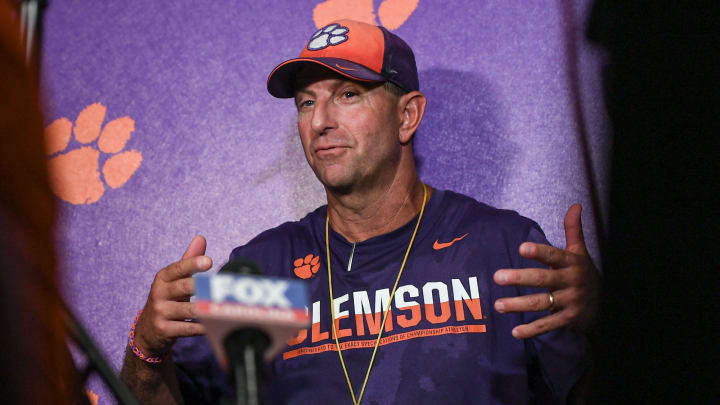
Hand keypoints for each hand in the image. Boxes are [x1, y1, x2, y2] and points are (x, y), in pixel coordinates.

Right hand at [133, 235, 212, 355]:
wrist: (147, 332)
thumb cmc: (167, 300)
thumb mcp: (173, 281)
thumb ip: (188, 261)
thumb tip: (201, 237)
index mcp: (163, 278)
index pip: (178, 268)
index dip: (193, 264)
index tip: (209, 261)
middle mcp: (159, 293)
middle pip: (184, 287)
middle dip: (202, 287)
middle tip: (221, 286)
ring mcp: (161, 313)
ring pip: (189, 310)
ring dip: (207, 309)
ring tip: (225, 306)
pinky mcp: (164, 330)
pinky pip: (189, 328)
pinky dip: (204, 327)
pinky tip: (216, 324)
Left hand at [493, 204, 599, 337]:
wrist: (606, 304)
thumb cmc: (583, 273)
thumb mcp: (580, 252)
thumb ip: (573, 230)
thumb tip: (575, 205)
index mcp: (572, 263)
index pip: (554, 256)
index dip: (539, 252)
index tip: (521, 248)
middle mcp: (571, 282)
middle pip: (543, 280)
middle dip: (519, 278)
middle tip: (497, 277)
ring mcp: (571, 302)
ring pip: (542, 303)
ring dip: (518, 305)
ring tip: (498, 305)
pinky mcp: (569, 319)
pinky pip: (548, 325)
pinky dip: (532, 330)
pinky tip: (515, 332)